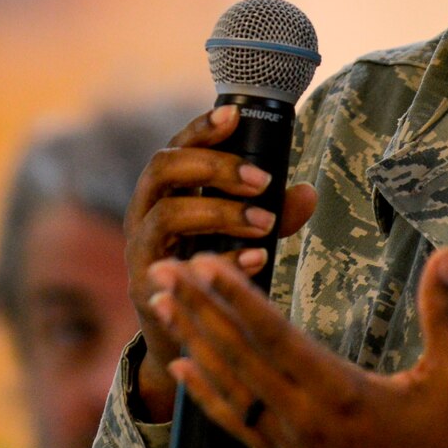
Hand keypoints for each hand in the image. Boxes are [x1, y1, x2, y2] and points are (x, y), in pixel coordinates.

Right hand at [125, 105, 317, 419]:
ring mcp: (140, 249)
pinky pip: (178, 266)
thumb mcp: (247, 235)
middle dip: (213, 168)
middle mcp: (144, 213)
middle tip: (261, 180)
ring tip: (265, 221)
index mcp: (166, 191)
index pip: (176, 146)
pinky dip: (224, 259)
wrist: (186, 332)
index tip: (234, 115)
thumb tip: (307, 193)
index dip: (200, 128)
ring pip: (167, 214)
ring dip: (220, 212)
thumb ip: (275, 213)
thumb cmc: (214, 270)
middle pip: (162, 168)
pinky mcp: (147, 286)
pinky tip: (259, 258)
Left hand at [147, 247, 447, 447]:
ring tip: (159, 302)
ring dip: (190, 340)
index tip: (204, 263)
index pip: (274, 337)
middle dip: (196, 307)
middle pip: (237, 354)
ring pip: (227, 385)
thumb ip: (442, 312)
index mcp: (341, 392)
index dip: (236, 297)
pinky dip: (202, 394)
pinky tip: (179, 367)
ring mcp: (289, 442)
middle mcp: (303, 418)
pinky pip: (234, 422)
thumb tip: (447, 253)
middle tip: (161, 266)